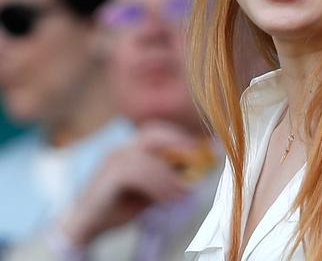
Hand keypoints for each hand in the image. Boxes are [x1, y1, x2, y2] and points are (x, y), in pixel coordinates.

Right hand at [59, 121, 197, 245]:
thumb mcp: (148, 192)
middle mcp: (120, 150)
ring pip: (149, 156)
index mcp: (129, 150)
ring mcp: (113, 160)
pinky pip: (140, 173)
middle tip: (196, 158)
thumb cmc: (117, 208)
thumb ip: (165, 180)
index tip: (199, 148)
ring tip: (184, 192)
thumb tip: (193, 175)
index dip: (178, 136)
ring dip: (171, 174)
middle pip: (153, 133)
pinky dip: (159, 184)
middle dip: (177, 142)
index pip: (156, 131)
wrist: (84, 227)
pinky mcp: (110, 175)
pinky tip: (168, 198)